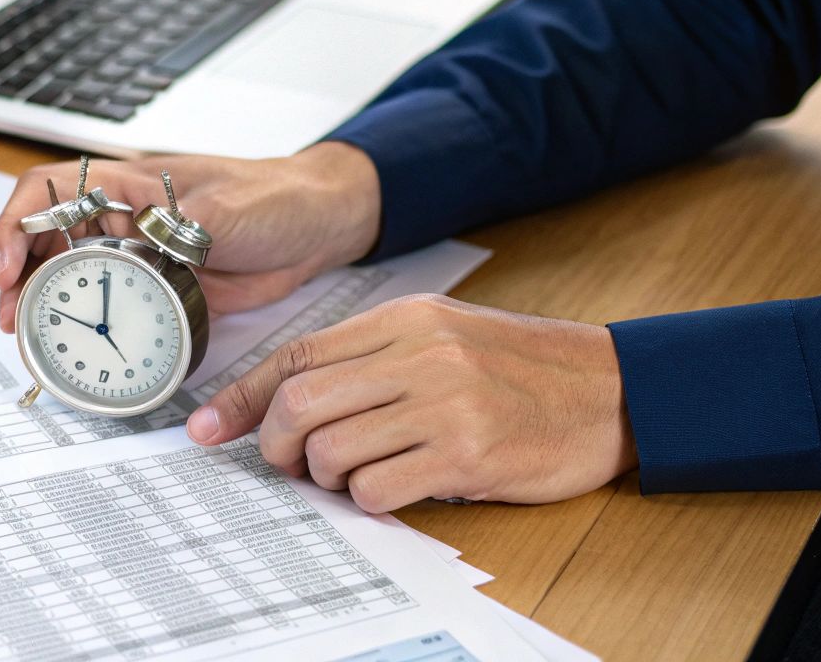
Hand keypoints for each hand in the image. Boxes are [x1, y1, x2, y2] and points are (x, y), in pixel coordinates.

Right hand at [0, 142, 382, 331]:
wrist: (321, 224)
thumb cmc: (277, 196)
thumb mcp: (228, 208)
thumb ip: (186, 226)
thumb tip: (151, 244)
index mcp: (130, 184)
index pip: (49, 189)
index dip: (18, 224)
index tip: (10, 265)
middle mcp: (122, 217)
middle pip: (45, 236)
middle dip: (16, 273)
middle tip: (11, 316)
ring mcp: (137, 253)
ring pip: (69, 273)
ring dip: (40, 301)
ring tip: (27, 336)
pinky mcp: (157, 287)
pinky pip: (108, 304)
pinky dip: (83, 323)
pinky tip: (73, 345)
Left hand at [185, 294, 636, 511]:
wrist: (613, 390)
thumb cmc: (520, 370)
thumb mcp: (442, 338)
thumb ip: (371, 361)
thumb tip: (288, 400)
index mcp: (405, 320)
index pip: (298, 355)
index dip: (243, 397)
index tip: (207, 429)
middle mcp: (419, 354)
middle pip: (301, 402)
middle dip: (275, 443)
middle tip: (286, 464)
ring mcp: (444, 403)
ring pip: (332, 448)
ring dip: (326, 476)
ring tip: (354, 476)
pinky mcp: (468, 452)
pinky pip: (380, 488)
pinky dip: (370, 499)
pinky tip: (395, 490)